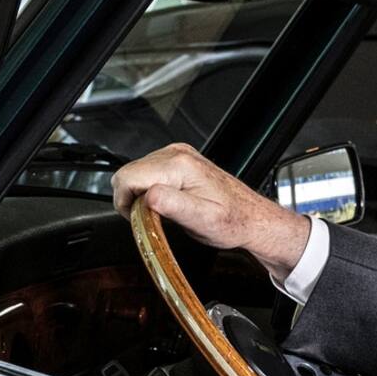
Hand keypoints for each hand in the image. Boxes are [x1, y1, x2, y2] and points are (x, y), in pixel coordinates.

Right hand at [111, 143, 310, 278]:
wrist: (251, 217)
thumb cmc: (232, 221)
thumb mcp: (202, 220)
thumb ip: (172, 206)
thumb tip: (147, 197)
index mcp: (179, 166)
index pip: (126, 177)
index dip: (126, 203)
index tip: (141, 219)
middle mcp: (176, 154)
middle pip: (127, 174)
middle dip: (131, 199)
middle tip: (154, 219)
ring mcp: (176, 155)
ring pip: (134, 174)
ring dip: (140, 196)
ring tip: (163, 212)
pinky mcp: (177, 160)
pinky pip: (146, 174)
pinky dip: (148, 190)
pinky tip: (167, 202)